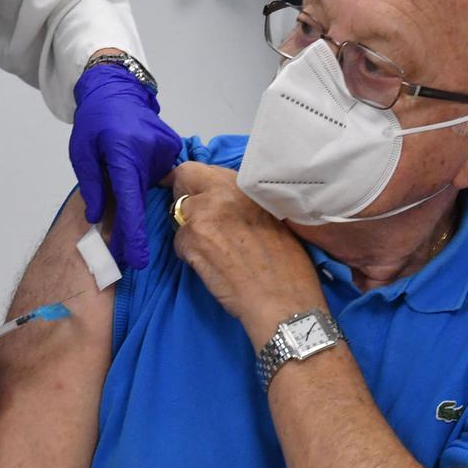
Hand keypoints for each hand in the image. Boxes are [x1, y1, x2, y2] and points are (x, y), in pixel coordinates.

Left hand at [69, 64, 182, 269]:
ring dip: (135, 189)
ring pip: (149, 186)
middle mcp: (150, 151)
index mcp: (124, 152)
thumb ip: (90, 185)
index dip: (132, 232)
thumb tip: (95, 217)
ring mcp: (166, 149)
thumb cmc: (95, 121)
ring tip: (120, 167)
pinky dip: (144, 175)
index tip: (136, 258)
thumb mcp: (82, 152)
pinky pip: (158, 174)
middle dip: (129, 223)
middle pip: (141, 199)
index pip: (130, 200)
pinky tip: (134, 159)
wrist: (117, 90)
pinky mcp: (173, 147)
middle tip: (120, 246)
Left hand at [162, 162, 323, 340]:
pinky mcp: (190, 242)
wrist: (283, 299)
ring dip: (189, 230)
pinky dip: (190, 253)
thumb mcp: (271, 214)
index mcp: (243, 184)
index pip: (197, 168)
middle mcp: (220, 193)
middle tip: (199, 220)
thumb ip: (241, 200)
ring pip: (178, 216)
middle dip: (184, 198)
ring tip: (213, 249)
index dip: (189, 181)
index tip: (185, 188)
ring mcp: (202, 216)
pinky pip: (179, 242)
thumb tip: (221, 197)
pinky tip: (212, 265)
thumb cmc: (288, 263)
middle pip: (181, 184)